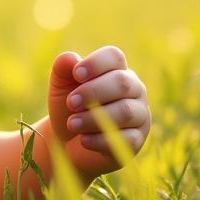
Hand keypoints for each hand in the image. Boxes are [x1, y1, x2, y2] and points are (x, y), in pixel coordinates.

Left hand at [45, 47, 150, 180]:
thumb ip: (63, 68)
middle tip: (70, 103)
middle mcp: (134, 90)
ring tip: (72, 124)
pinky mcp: (137, 140)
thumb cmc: (68, 107)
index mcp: (116, 70)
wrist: (68, 142)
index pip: (114, 57)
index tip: (76, 74)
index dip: (96, 63)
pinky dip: (101, 139)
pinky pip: (126, 139)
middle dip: (93, 92)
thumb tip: (71, 58)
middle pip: (122, 82)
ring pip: (125, 111)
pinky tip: (83, 140)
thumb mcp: (60, 85)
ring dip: (94, 117)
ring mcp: (139, 115)